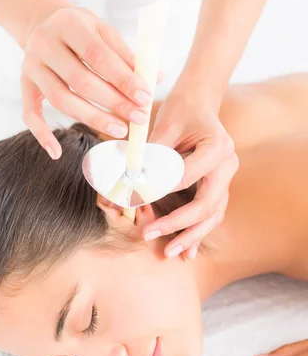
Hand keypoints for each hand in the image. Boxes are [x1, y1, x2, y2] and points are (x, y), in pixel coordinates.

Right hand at [21, 7, 152, 158]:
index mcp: (68, 24)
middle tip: (139, 118)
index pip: (98, 55)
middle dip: (113, 103)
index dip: (123, 79)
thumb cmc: (80, 30)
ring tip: (119, 130)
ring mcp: (31, 66)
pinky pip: (30, 114)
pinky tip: (57, 153)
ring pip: (60, 100)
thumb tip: (156, 78)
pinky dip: (42, 135)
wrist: (41, 22)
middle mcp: (44, 44)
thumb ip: (127, 55)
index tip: (145, 98)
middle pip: (80, 81)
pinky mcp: (24, 84)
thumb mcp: (103, 31)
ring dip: (92, 119)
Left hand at [146, 92, 237, 258]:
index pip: (185, 177)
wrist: (200, 104)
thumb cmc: (181, 111)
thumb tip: (128, 182)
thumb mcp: (164, 125)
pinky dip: (198, 232)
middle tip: (150, 235)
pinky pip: (211, 215)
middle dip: (178, 224)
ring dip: (192, 236)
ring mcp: (226, 179)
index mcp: (217, 147)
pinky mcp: (219, 188)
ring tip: (171, 252)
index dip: (158, 191)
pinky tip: (187, 252)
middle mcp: (227, 166)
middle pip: (206, 204)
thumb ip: (150, 154)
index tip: (134, 202)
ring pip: (213, 215)